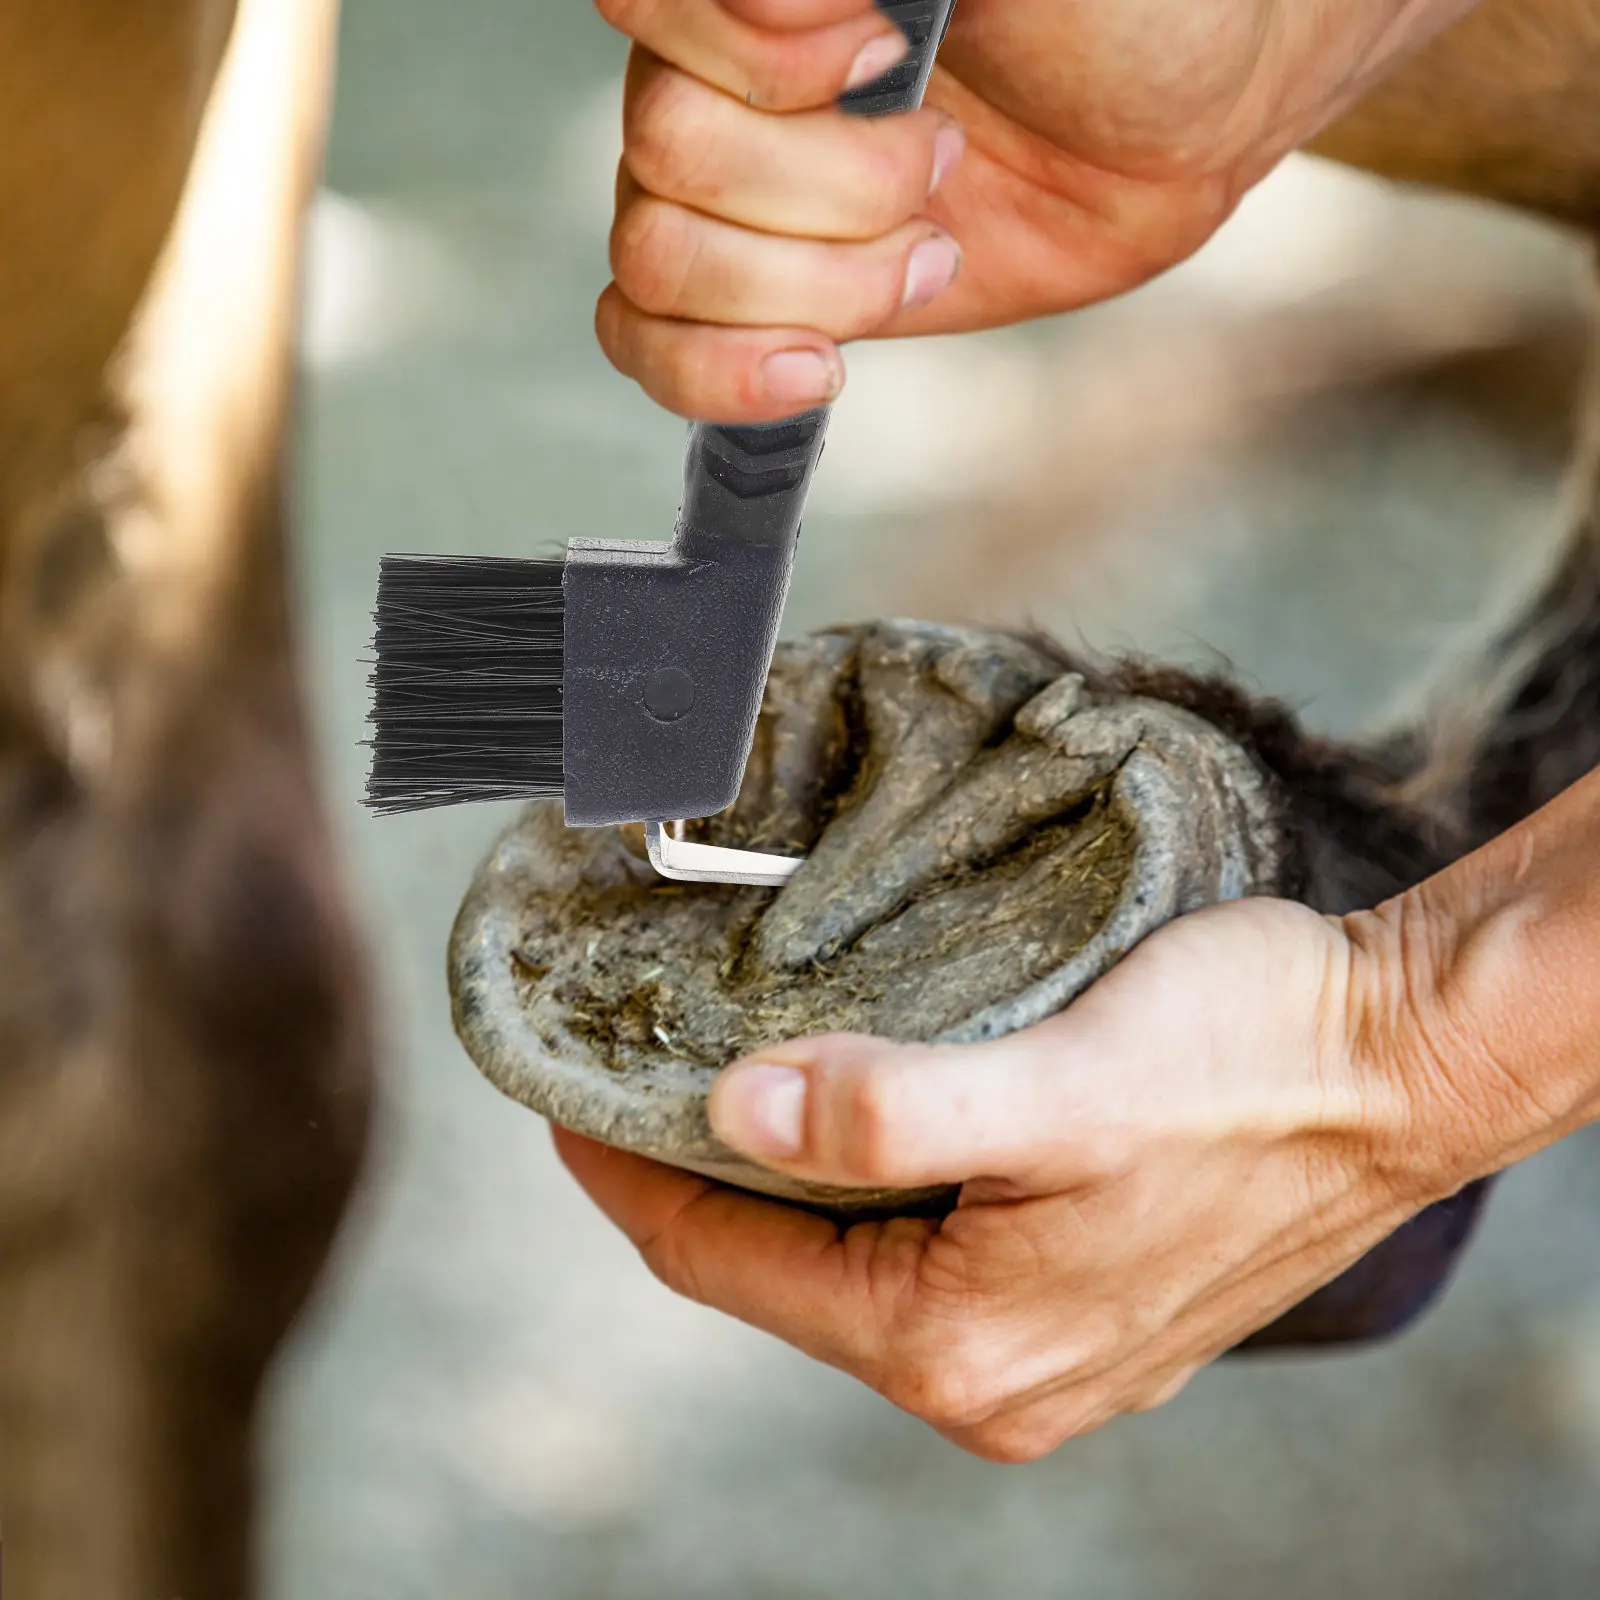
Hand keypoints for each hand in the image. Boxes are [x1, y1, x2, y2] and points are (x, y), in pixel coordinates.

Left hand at [556, 894, 1486, 1460]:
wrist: (1399, 1061)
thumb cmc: (1247, 1063)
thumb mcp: (1058, 1086)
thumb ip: (889, 1116)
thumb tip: (738, 1110)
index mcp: (965, 1344)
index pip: (728, 1266)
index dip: (629, 1181)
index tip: (564, 1102)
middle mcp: (997, 1370)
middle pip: (781, 1271)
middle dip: (695, 1177)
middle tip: (629, 1074)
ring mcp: (1047, 1337)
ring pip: (851, 1258)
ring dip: (782, 1174)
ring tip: (719, 1078)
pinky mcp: (1083, 1285)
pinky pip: (922, 1245)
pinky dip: (863, 1179)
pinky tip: (848, 1108)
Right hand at [591, 0, 1480, 419]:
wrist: (1181, 125)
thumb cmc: (1127, 10)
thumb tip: (781, 7)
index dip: (758, 53)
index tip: (887, 46)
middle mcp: (722, 66)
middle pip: (668, 150)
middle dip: (829, 184)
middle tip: (943, 158)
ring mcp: (730, 186)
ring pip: (662, 255)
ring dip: (812, 281)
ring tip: (926, 249)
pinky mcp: (758, 291)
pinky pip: (648, 341)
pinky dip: (719, 372)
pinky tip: (817, 365)